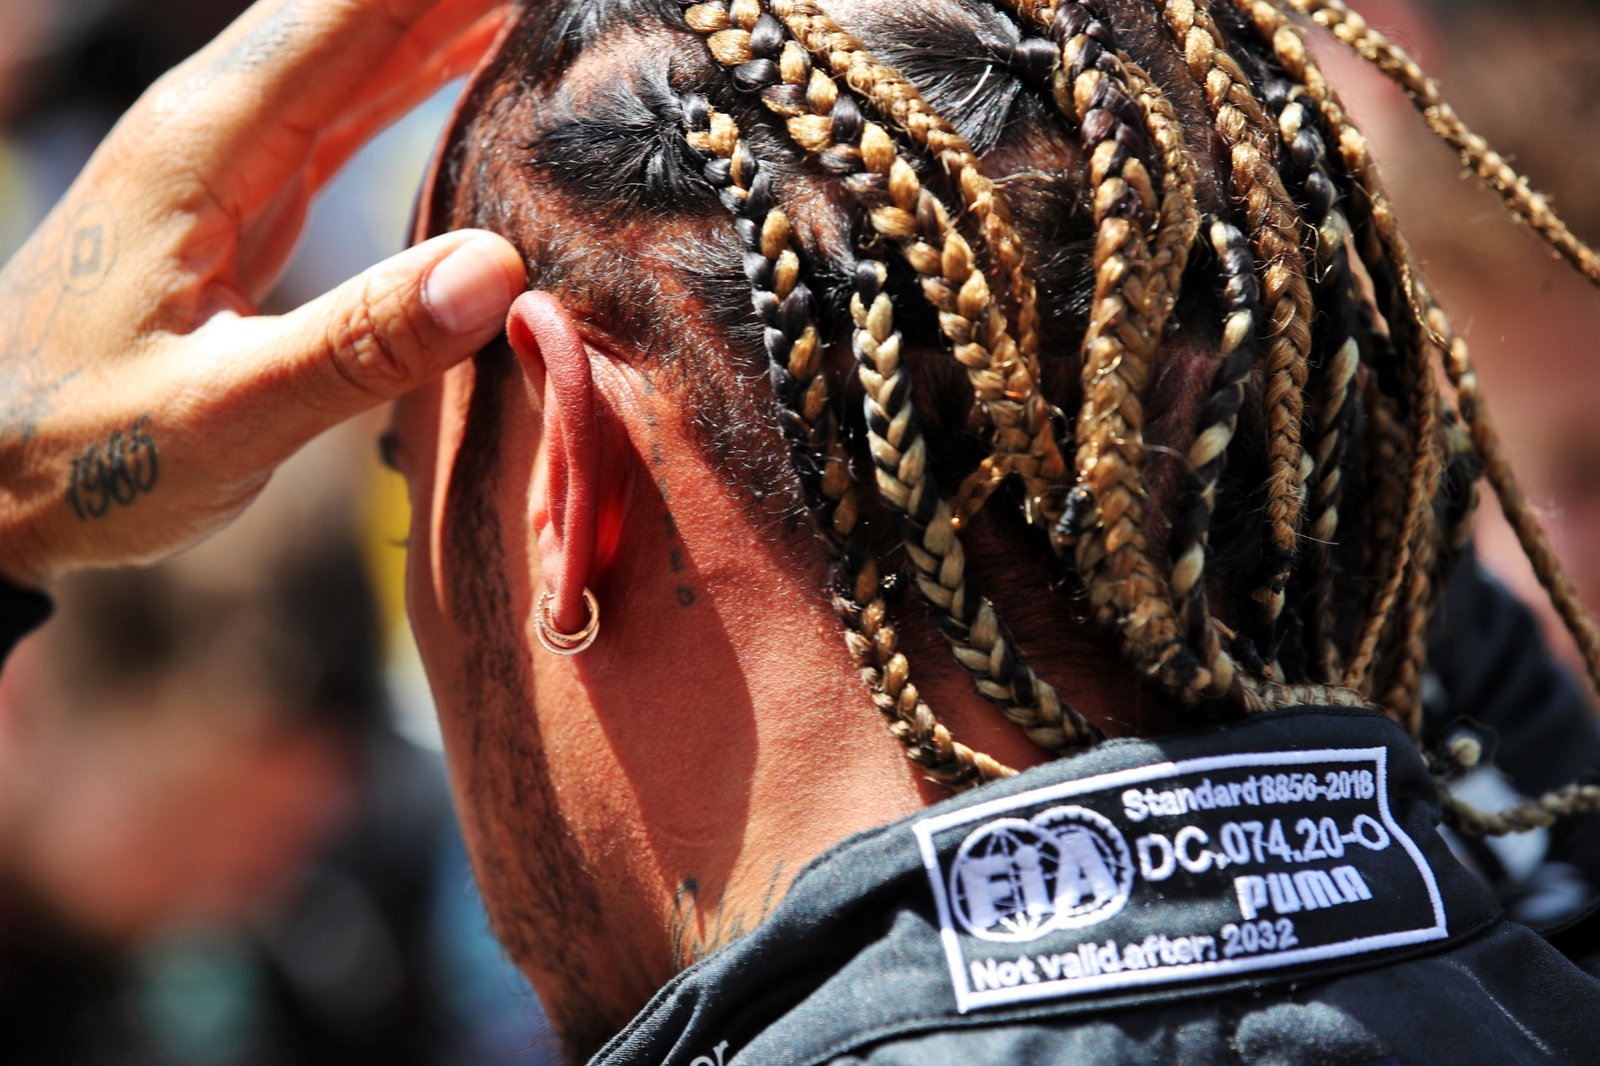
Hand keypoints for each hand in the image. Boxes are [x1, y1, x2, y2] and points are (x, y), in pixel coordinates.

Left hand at [0, 0, 524, 585]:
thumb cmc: (76, 454)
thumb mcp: (221, 417)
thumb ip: (359, 345)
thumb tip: (500, 264)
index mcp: (207, 142)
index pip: (354, 12)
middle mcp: (217, 122)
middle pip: (361, 6)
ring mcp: (231, 154)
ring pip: (361, 42)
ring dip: (451, 11)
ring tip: (548, 10)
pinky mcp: (248, 195)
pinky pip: (353, 99)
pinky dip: (423, 68)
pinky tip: (476, 53)